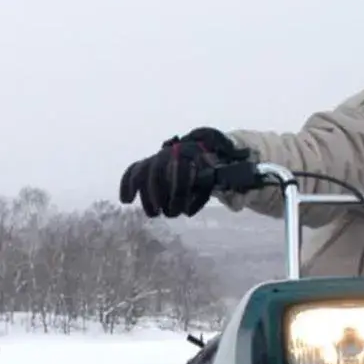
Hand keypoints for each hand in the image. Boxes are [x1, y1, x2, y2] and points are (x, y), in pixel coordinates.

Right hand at [117, 128, 249, 218]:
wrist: (215, 154)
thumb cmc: (227, 172)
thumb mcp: (236, 179)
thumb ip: (238, 191)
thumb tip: (236, 204)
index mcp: (202, 150)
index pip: (185, 165)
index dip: (183, 187)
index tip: (185, 211)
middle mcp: (179, 149)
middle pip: (162, 165)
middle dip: (162, 192)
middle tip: (168, 214)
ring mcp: (164, 155)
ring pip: (147, 168)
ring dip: (147, 194)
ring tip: (154, 214)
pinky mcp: (152, 163)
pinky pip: (135, 169)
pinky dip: (128, 183)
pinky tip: (125, 200)